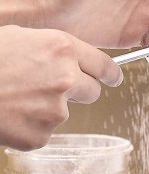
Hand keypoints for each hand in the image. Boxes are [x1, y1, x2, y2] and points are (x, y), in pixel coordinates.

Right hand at [0, 25, 122, 150]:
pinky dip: (29, 126)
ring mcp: (56, 111)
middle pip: (92, 92)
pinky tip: (8, 114)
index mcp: (61, 48)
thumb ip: (50, 50)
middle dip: (77, 91)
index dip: (110, 74)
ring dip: (46, 108)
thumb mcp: (18, 38)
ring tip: (14, 97)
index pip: (104, 66)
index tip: (113, 78)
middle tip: (48, 88)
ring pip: (63, 112)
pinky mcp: (42, 135)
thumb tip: (69, 59)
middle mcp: (66, 79)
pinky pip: (43, 131)